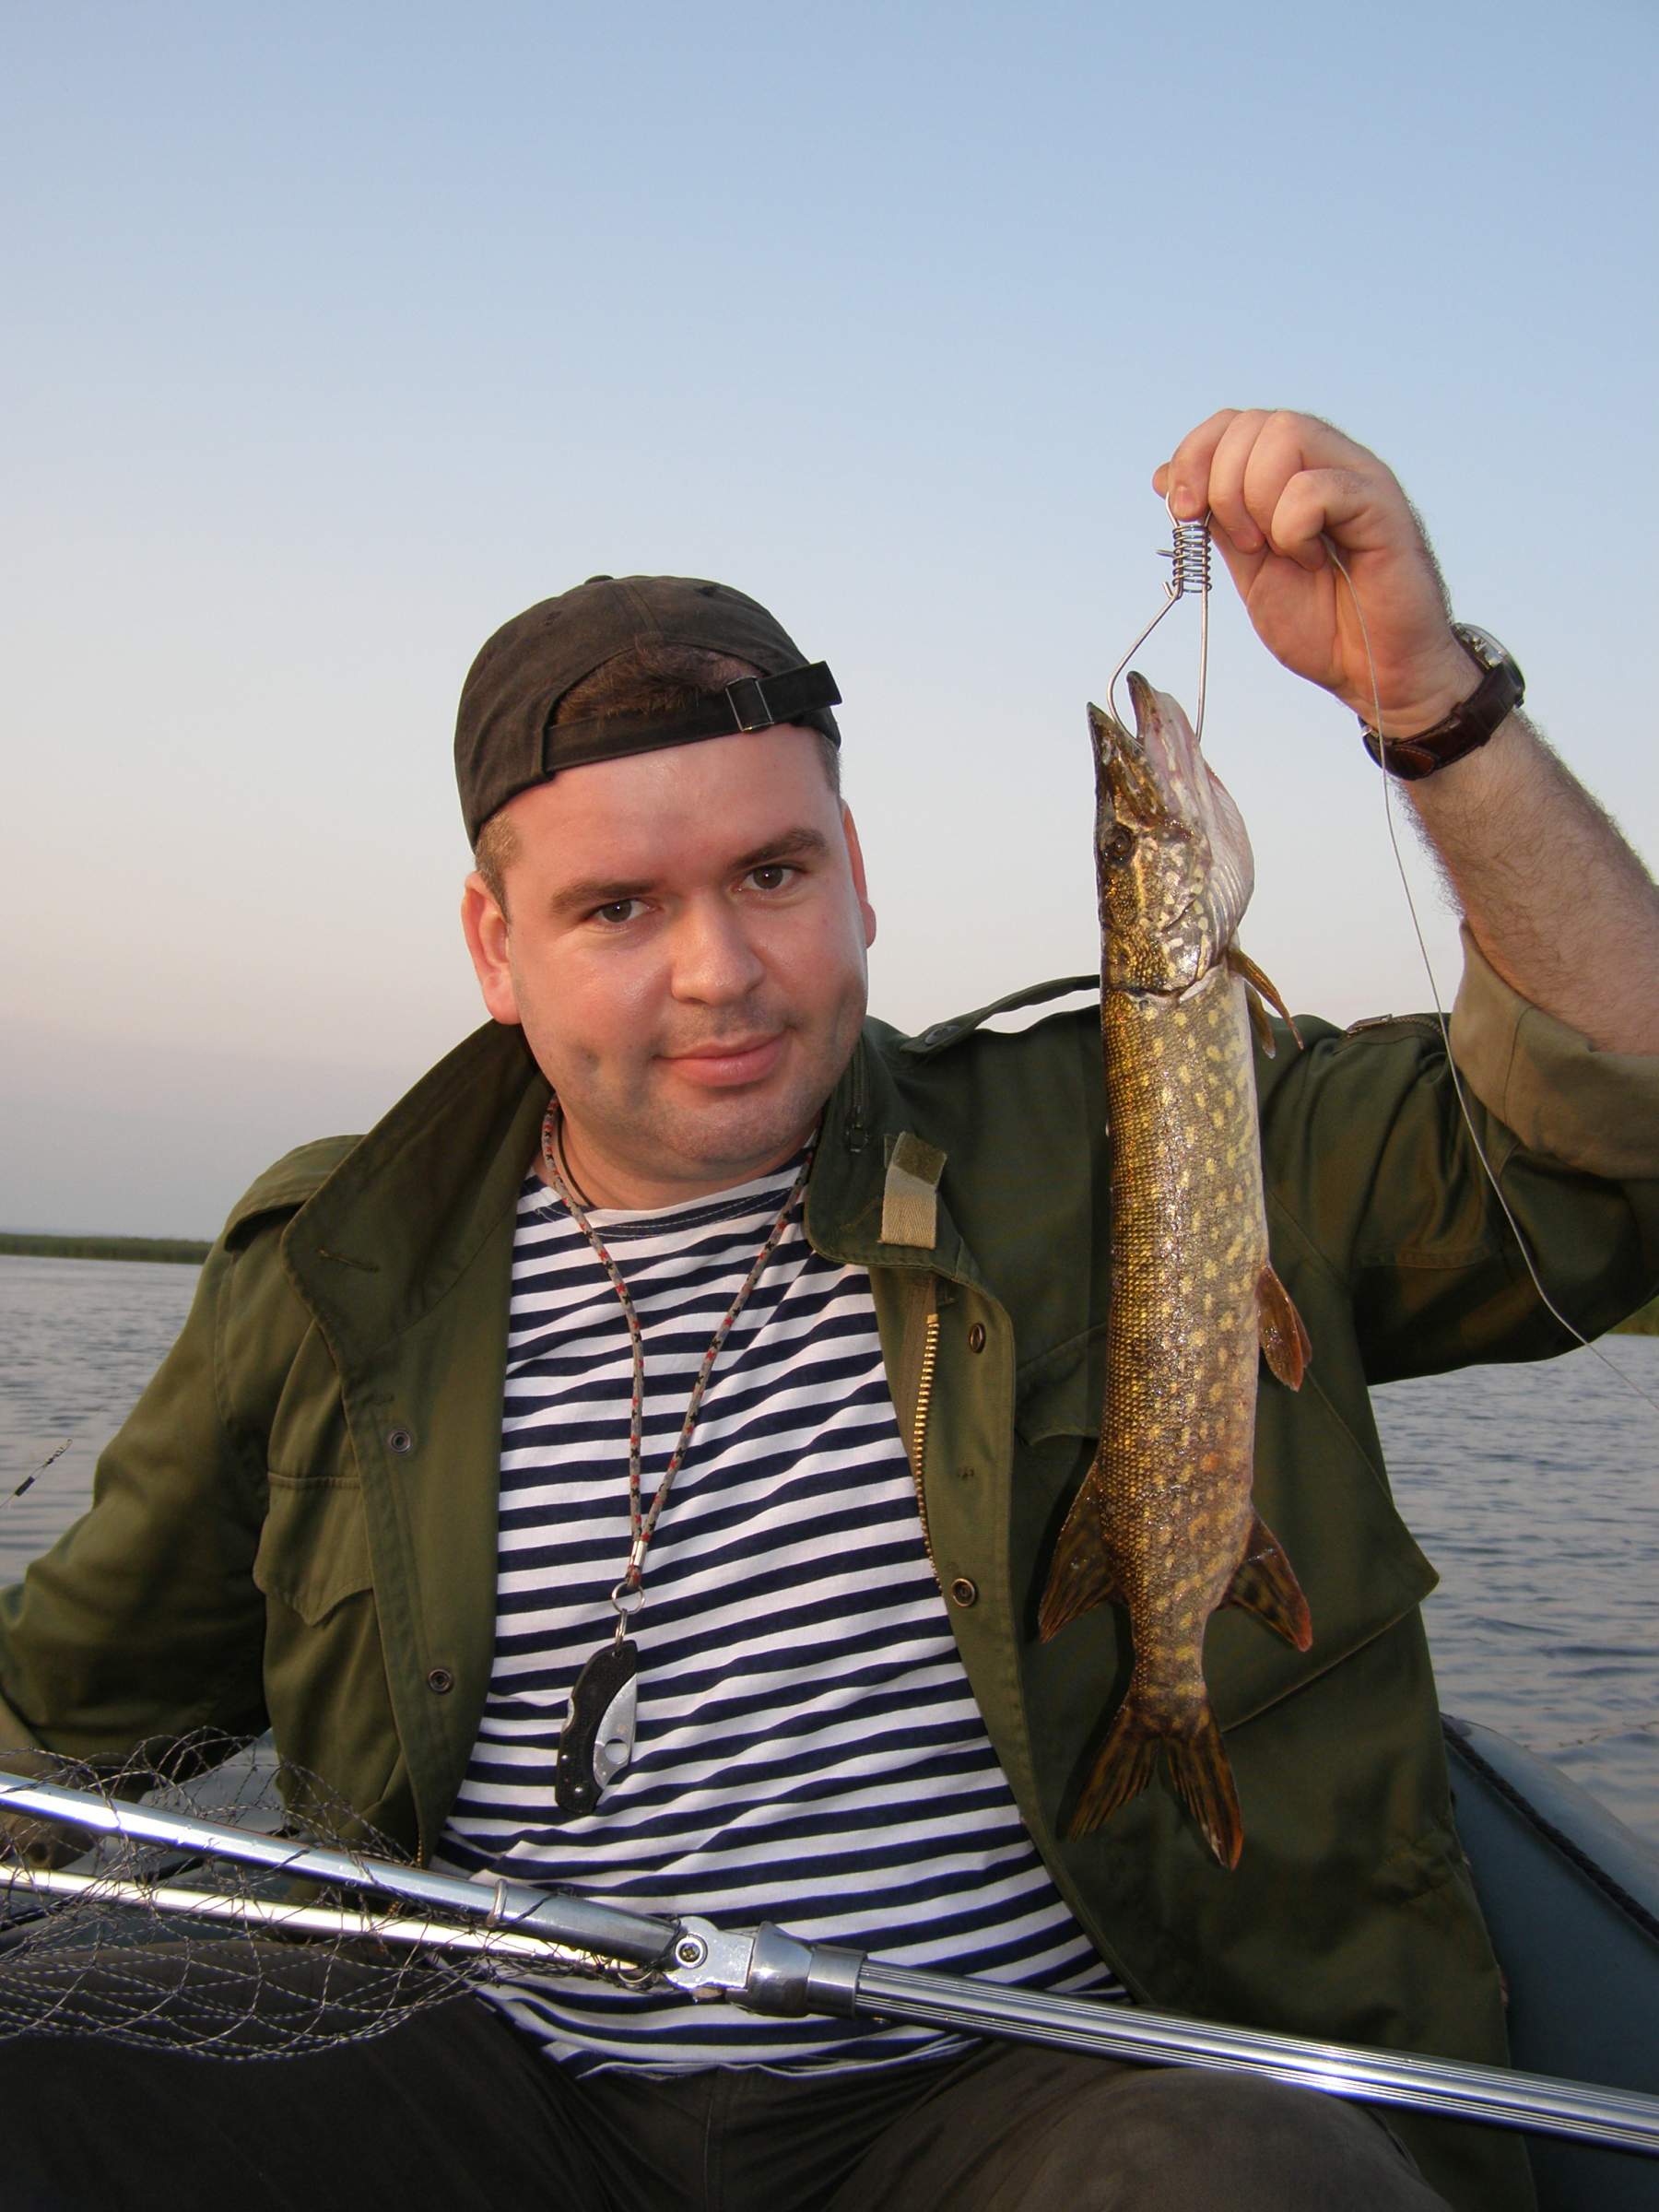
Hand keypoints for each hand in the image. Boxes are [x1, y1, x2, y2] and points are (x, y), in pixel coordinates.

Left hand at [1155, 410, 1475, 734]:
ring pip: (1284, 436)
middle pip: (1252, 423)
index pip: (1232, 422)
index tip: (1185, 512)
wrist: (1371, 669)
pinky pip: (1315, 486)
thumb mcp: (1248, 568)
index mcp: (1292, 471)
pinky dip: (1295, 529)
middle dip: (1222, 487)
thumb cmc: (1321, 621)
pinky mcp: (1380, 502)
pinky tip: (1314, 558)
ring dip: (1259, 503)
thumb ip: (1216, 521)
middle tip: (1245, 545)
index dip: (1194, 456)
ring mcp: (1356, 475)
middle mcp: (1326, 459)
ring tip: (1282, 551)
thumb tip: (1165, 477)